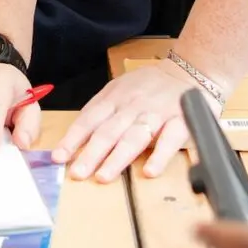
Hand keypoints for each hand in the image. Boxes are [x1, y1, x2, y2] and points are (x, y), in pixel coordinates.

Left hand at [55, 59, 200, 181]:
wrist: (189, 71)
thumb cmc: (149, 85)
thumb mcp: (119, 88)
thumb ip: (100, 110)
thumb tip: (75, 137)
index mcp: (115, 99)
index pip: (89, 120)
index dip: (73, 139)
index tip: (58, 157)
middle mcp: (133, 107)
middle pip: (109, 132)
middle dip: (91, 154)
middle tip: (77, 173)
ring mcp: (157, 114)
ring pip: (134, 137)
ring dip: (117, 158)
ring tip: (103, 176)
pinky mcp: (181, 122)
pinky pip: (170, 140)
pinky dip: (160, 156)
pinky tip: (150, 171)